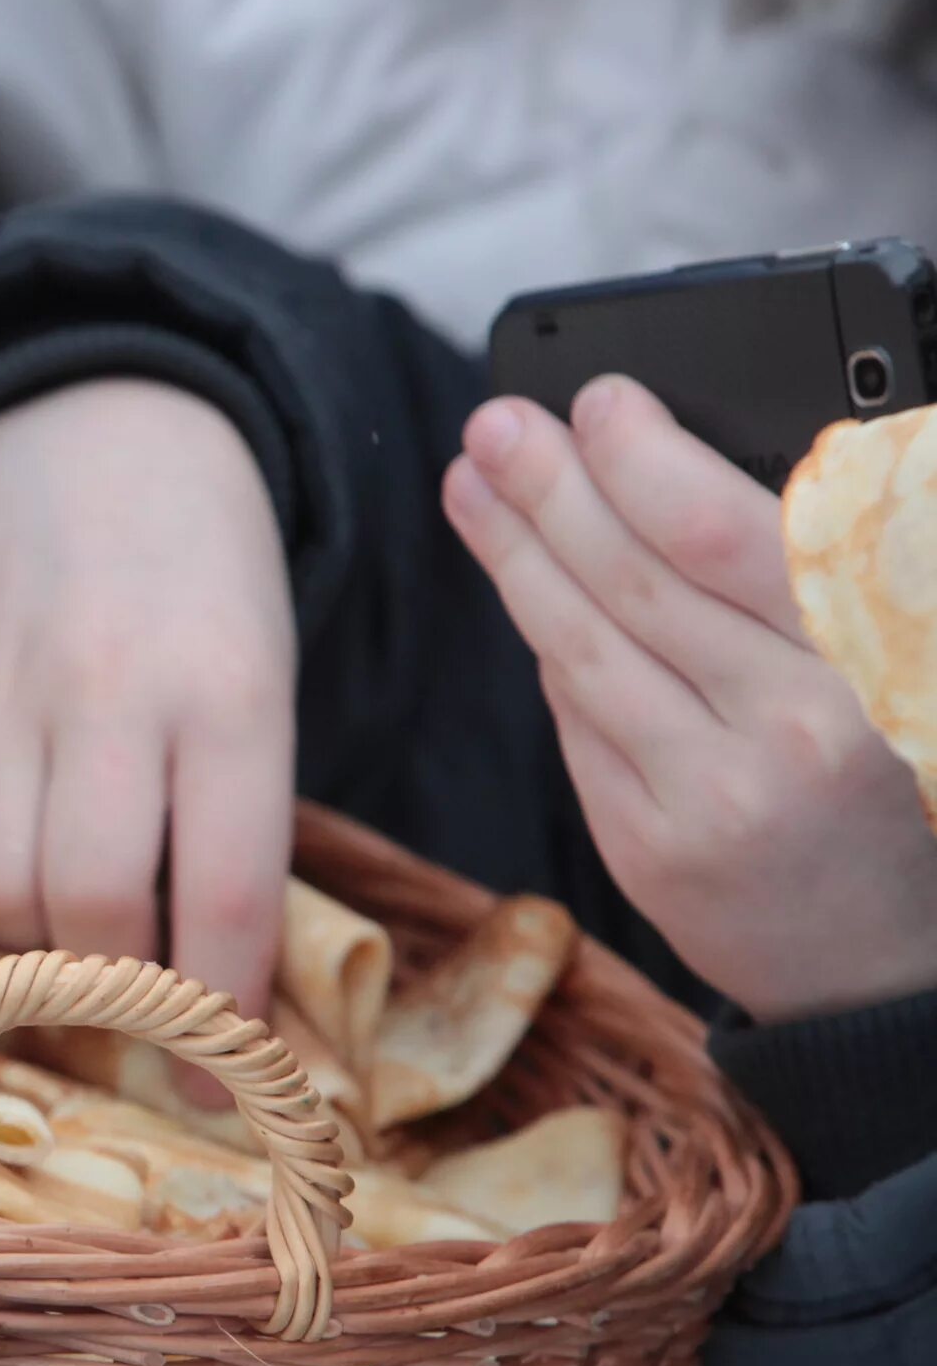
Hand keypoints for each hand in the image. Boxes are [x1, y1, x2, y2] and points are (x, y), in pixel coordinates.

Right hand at [0, 379, 297, 1025]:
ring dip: (32, 951)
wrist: (92, 436)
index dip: (225, 1014)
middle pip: (92, 907)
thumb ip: (231, 829)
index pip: (222, 890)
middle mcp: (105, 691)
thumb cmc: (204, 590)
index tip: (230, 1080)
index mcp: (226, 690)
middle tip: (146, 1010)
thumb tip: (220, 1005)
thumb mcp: (259, 689)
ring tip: (70, 939)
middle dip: (123, 991)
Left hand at [447, 379, 936, 1022]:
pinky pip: (576, 716)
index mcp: (873, 666)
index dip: (648, 460)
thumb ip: (808, 582)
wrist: (885, 965)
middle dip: (550, 488)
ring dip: (514, 554)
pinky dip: (550, 643)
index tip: (598, 400)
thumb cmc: (900, 784)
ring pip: (582, 646)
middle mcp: (793, 729)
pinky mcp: (646, 845)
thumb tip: (672, 468)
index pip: (733, 540)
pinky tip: (523, 584)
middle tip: (492, 424)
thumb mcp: (901, 670)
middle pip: (635, 581)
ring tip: (472, 485)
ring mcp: (709, 795)